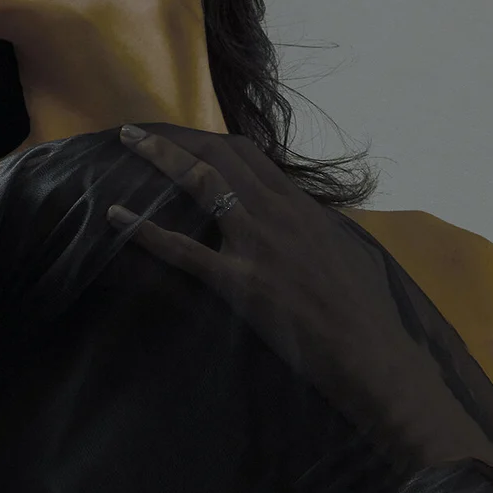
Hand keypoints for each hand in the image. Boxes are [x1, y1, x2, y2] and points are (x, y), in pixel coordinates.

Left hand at [107, 124, 492, 471]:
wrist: (376, 359)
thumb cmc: (362, 312)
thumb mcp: (338, 249)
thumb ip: (306, 222)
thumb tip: (284, 207)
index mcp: (300, 206)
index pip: (247, 152)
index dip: (206, 138)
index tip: (180, 135)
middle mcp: (277, 214)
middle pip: (219, 155)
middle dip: (174, 137)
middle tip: (137, 133)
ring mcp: (257, 246)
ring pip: (202, 182)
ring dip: (159, 157)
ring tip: (126, 143)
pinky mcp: (241, 284)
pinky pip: (184, 250)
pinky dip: (145, 229)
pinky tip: (116, 216)